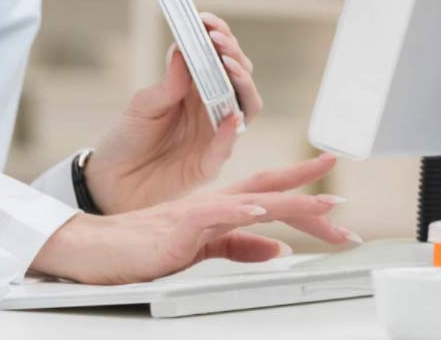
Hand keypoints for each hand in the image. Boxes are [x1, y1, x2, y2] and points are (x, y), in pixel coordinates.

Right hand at [29, 175, 350, 285]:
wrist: (98, 249)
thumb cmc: (142, 247)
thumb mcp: (201, 249)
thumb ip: (238, 246)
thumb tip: (279, 250)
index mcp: (217, 209)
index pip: (266, 193)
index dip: (301, 190)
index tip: (334, 195)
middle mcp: (211, 203)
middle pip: (267, 192)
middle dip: (308, 194)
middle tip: (342, 198)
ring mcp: (195, 212)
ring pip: (250, 199)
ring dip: (288, 200)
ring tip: (321, 202)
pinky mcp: (178, 226)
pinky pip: (212, 215)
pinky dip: (238, 211)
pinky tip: (258, 210)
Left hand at [84, 13, 264, 212]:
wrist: (112, 180)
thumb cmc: (129, 138)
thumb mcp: (143, 104)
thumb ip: (168, 83)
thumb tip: (183, 49)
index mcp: (195, 90)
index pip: (219, 59)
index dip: (219, 38)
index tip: (208, 21)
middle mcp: (211, 110)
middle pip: (239, 79)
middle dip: (234, 56)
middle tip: (219, 41)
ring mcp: (214, 136)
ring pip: (246, 108)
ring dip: (242, 86)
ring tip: (229, 67)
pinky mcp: (208, 164)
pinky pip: (226, 147)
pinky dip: (230, 131)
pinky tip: (230, 115)